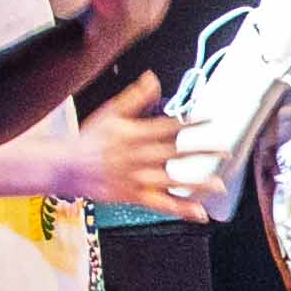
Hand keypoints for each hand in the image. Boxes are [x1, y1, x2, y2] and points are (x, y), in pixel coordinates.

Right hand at [61, 73, 206, 218]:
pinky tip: (200, 213)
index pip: (167, 127)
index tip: (210, 121)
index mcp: (133, 134)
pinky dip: (180, 209)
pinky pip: (160, 205)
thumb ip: (136, 97)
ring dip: (196, 184)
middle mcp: (136, 157)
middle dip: (201, 152)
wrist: (64, 166)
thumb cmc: (90, 138)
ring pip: (170, 181)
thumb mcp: (111, 112)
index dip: (190, 124)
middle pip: (173, 154)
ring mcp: (134, 178)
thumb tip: (153, 78)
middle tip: (225, 151)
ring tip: (219, 186)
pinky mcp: (132, 196)